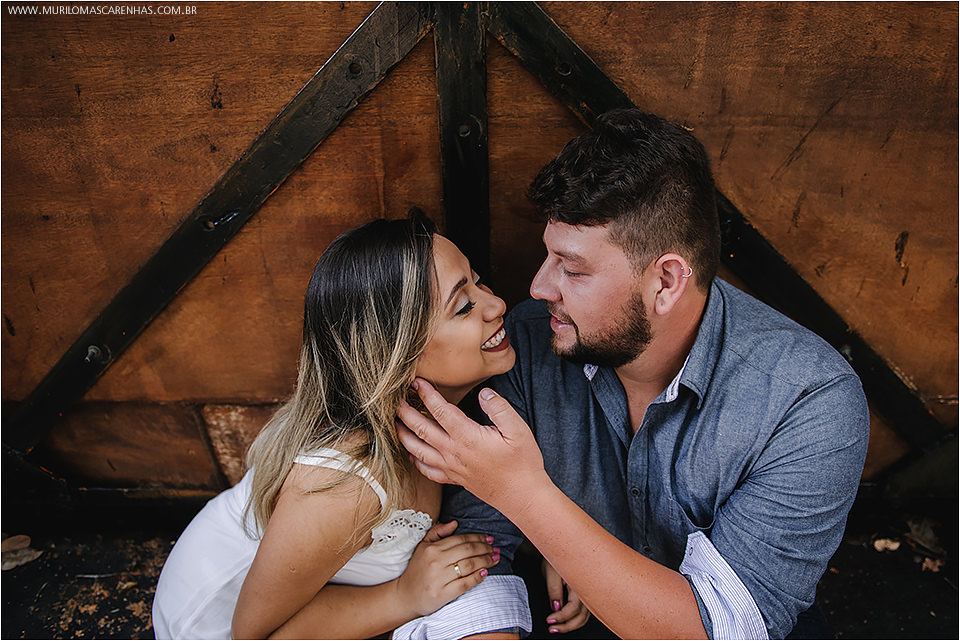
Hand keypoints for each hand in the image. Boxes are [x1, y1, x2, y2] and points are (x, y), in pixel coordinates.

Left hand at [396, 379, 548, 510]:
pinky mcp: (454, 479)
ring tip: (395, 423)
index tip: (417, 381)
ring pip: (418, 450)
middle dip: (405, 412)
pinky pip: (427, 471)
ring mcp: (451, 468)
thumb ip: (499, 408)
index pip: (440, 410)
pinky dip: (415, 461)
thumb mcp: (519, 430)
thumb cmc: (523, 463)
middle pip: (421, 429)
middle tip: (394, 399)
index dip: (427, 394)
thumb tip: (483, 393)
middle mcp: (454, 452)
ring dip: (404, 435)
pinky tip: (411, 453)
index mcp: (468, 437)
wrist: (523, 497)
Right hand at [396, 520, 498, 616]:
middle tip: (495, 548)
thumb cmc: (417, 570)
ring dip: (486, 561)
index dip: (478, 537)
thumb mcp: (422, 547)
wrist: (405, 596)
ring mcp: (439, 578)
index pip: (461, 539)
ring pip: (469, 565)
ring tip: (495, 559)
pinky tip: (485, 573)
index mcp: (432, 549)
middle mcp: (436, 562)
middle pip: (468, 551)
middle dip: (485, 548)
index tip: (489, 538)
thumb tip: (455, 523)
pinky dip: (477, 578)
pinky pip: (465, 584)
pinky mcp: (442, 594)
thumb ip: (437, 532)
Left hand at [542, 558, 590, 633]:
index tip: (549, 620)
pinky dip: (575, 619)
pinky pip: (584, 612)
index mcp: (579, 583)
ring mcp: (586, 593)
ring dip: (571, 625)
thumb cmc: (554, 557)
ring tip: (557, 627)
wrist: (559, 548)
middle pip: (582, 616)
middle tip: (552, 628)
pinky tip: (564, 620)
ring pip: (584, 616)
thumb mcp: (551, 572)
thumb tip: (556, 607)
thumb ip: (554, 590)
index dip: (561, 617)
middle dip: (567, 626)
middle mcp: (586, 589)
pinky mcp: (583, 594)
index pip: (574, 608)